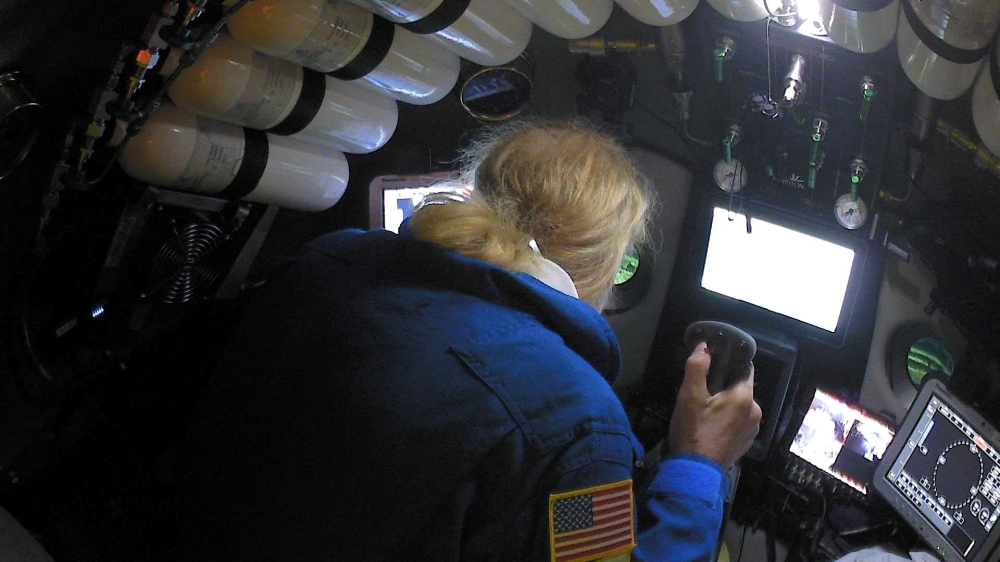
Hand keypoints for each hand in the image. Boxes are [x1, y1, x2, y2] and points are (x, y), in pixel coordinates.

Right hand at [667, 343, 761, 468]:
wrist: (696, 471)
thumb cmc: (693, 430)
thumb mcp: (689, 396)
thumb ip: (697, 367)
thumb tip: (703, 345)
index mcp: (744, 396)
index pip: (745, 367)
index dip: (729, 362)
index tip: (714, 363)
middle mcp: (755, 411)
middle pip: (741, 387)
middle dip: (724, 385)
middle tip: (702, 391)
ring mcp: (753, 429)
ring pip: (740, 405)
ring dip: (726, 403)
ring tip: (705, 410)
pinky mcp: (746, 442)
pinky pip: (739, 422)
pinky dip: (728, 419)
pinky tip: (711, 426)